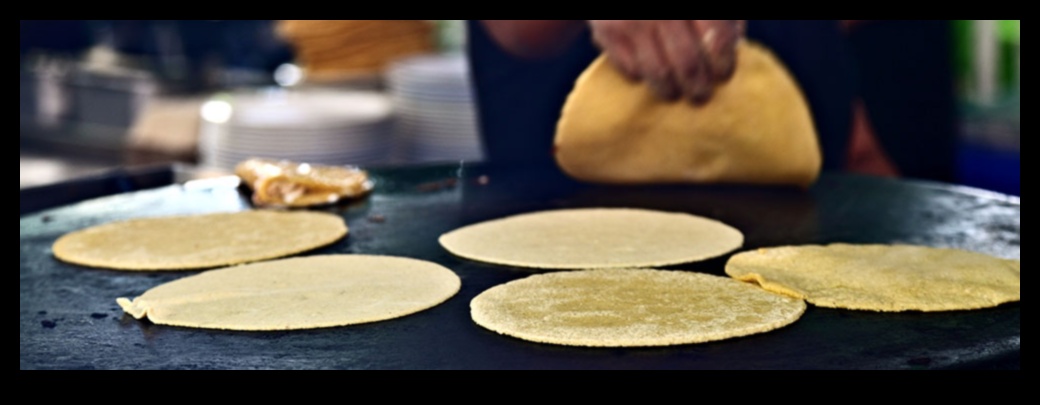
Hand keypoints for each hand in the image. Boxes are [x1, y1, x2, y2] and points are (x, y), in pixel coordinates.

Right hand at [588, 20, 744, 102]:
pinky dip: (641, 75)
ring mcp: (633, 21)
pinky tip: (646, 72)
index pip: (718, 38)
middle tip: (700, 96)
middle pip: (688, 63)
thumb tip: (735, 46)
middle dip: (697, 87)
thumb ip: (723, 16)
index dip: (723, 62)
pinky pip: (630, 69)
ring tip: (674, 93)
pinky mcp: (607, 32)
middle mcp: (663, 11)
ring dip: (669, 90)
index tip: (723, 75)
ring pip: (658, 73)